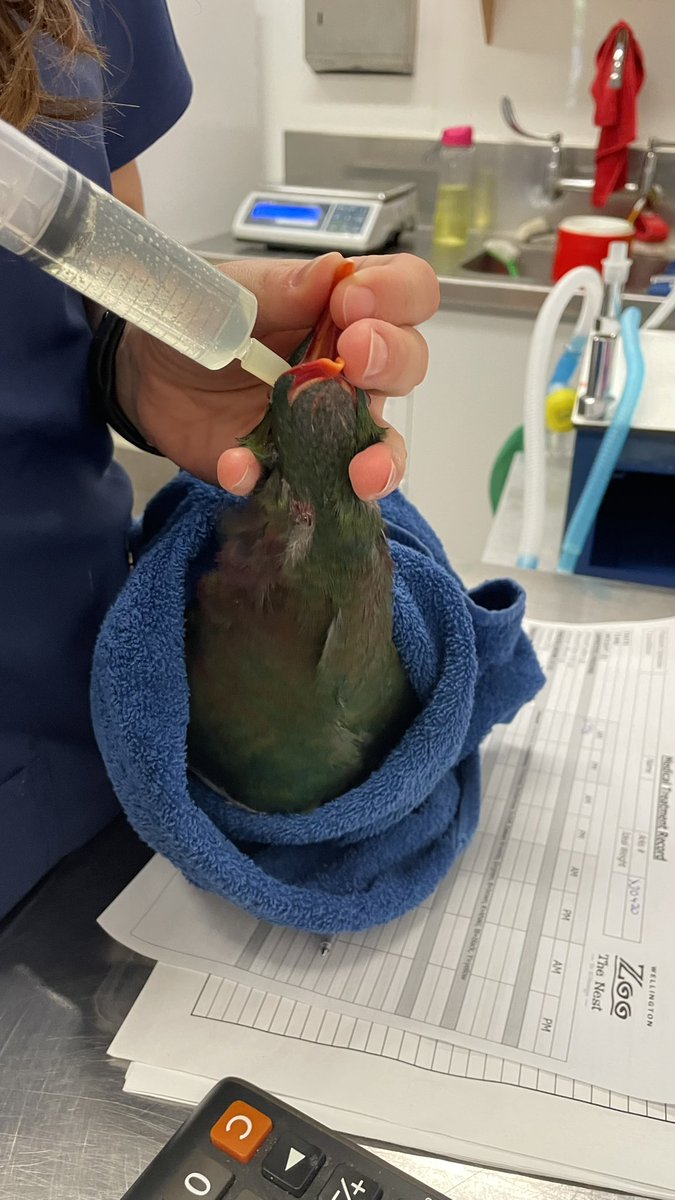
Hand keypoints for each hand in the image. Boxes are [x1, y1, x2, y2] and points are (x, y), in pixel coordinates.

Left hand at [116, 251, 438, 500]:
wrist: (149, 371)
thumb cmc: (205, 318)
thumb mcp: (235, 291)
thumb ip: (282, 287)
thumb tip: (332, 272)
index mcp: (347, 310)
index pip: (407, 293)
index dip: (396, 295)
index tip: (352, 301)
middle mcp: (352, 369)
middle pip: (408, 365)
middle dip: (391, 360)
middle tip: (353, 354)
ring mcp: (331, 425)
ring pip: (384, 447)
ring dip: (382, 460)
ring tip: (361, 471)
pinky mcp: (296, 468)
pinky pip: (305, 488)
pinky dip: (271, 480)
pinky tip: (237, 465)